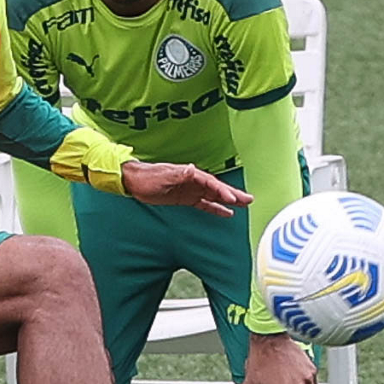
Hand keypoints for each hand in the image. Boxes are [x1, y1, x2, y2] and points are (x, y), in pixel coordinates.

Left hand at [120, 160, 252, 215]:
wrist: (134, 181)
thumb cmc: (147, 177)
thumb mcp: (163, 175)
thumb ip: (178, 174)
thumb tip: (191, 169)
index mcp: (190, 174)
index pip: (211, 184)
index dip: (222, 191)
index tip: (233, 200)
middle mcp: (194, 181)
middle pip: (217, 188)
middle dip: (233, 194)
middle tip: (249, 200)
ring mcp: (191, 190)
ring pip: (214, 196)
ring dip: (229, 201)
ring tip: (244, 206)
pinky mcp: (186, 198)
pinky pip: (205, 204)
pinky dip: (216, 208)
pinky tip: (227, 213)